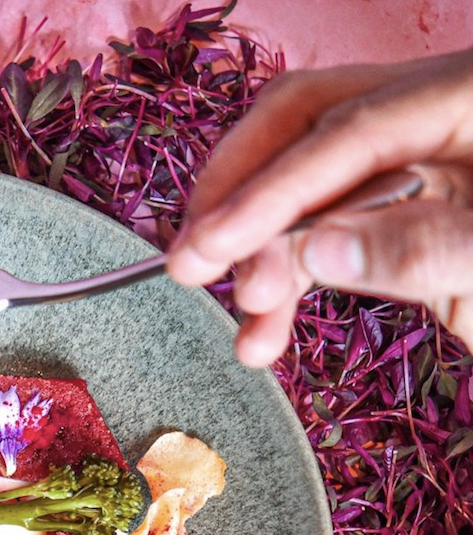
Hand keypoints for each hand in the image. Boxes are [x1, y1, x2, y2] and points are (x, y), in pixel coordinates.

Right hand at [166, 49, 472, 365]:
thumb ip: (421, 246)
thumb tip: (315, 249)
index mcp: (468, 98)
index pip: (347, 133)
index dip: (271, 192)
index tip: (211, 248)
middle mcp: (434, 116)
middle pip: (306, 127)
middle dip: (239, 197)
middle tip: (189, 265)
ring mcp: (420, 164)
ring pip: (309, 190)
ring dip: (263, 261)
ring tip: (247, 333)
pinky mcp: (409, 216)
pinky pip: (331, 237)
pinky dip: (293, 286)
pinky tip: (267, 337)